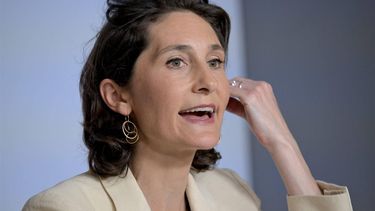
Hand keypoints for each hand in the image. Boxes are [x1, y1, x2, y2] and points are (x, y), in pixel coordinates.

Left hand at [226, 77, 321, 195]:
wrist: (277, 137)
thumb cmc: (265, 128)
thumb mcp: (251, 112)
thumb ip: (238, 105)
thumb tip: (224, 102)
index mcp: (264, 86)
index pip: (241, 81)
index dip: (230, 88)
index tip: (220, 97)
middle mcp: (261, 85)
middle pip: (236, 81)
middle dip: (226, 89)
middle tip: (216, 100)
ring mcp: (256, 89)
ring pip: (232, 85)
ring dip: (224, 93)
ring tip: (216, 103)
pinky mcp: (250, 96)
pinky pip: (231, 92)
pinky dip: (224, 97)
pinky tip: (219, 105)